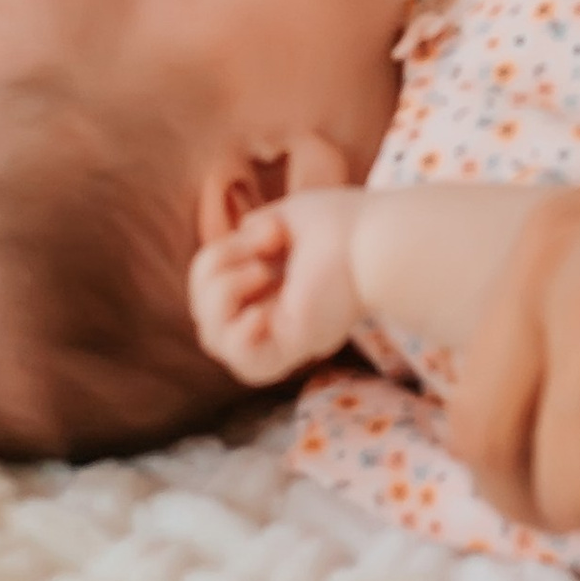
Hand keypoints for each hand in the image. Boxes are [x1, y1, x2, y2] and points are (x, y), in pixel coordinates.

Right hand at [189, 186, 368, 382]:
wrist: (375, 240)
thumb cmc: (342, 224)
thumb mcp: (283, 218)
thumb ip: (254, 232)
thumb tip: (238, 240)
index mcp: (268, 286)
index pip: (211, 288)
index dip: (217, 257)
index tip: (267, 231)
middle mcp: (271, 313)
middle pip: (204, 313)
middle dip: (211, 272)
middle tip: (258, 250)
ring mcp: (279, 333)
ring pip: (213, 339)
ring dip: (219, 297)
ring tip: (259, 273)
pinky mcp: (291, 348)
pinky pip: (243, 362)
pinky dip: (238, 335)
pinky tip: (262, 310)